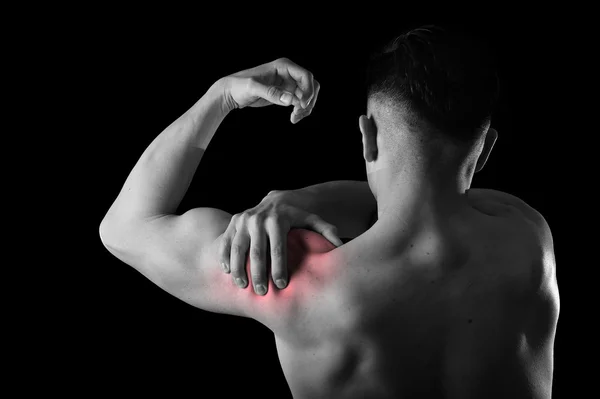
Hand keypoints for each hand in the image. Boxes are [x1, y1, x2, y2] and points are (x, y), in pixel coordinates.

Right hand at [218, 190, 342, 294]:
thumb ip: (327, 232)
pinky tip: (228, 272)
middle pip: (256, 252)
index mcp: (278, 219)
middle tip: (263, 292)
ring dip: (239, 269)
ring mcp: (243, 220)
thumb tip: (340, 247)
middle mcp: (258, 218)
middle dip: (258, 274)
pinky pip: (225, 242)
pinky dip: (225, 258)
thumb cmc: (297, 218)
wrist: (276, 200)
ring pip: (237, 248)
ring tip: (243, 286)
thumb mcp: (313, 221)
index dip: (279, 268)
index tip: (281, 285)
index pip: (278, 248)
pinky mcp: (232, 222)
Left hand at [220, 58, 320, 123]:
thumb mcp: (253, 87)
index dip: (308, 90)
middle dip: (308, 100)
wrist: (232, 92)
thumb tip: (290, 99)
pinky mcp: (286, 94)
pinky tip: (293, 118)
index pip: (305, 76)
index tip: (302, 105)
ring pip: (307, 95)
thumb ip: (271, 93)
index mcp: (283, 66)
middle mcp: (288, 73)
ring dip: (305, 108)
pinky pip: (300, 102)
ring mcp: (288, 84)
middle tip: (299, 113)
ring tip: (294, 118)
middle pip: (311, 85)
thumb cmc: (239, 85)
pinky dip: (300, 111)